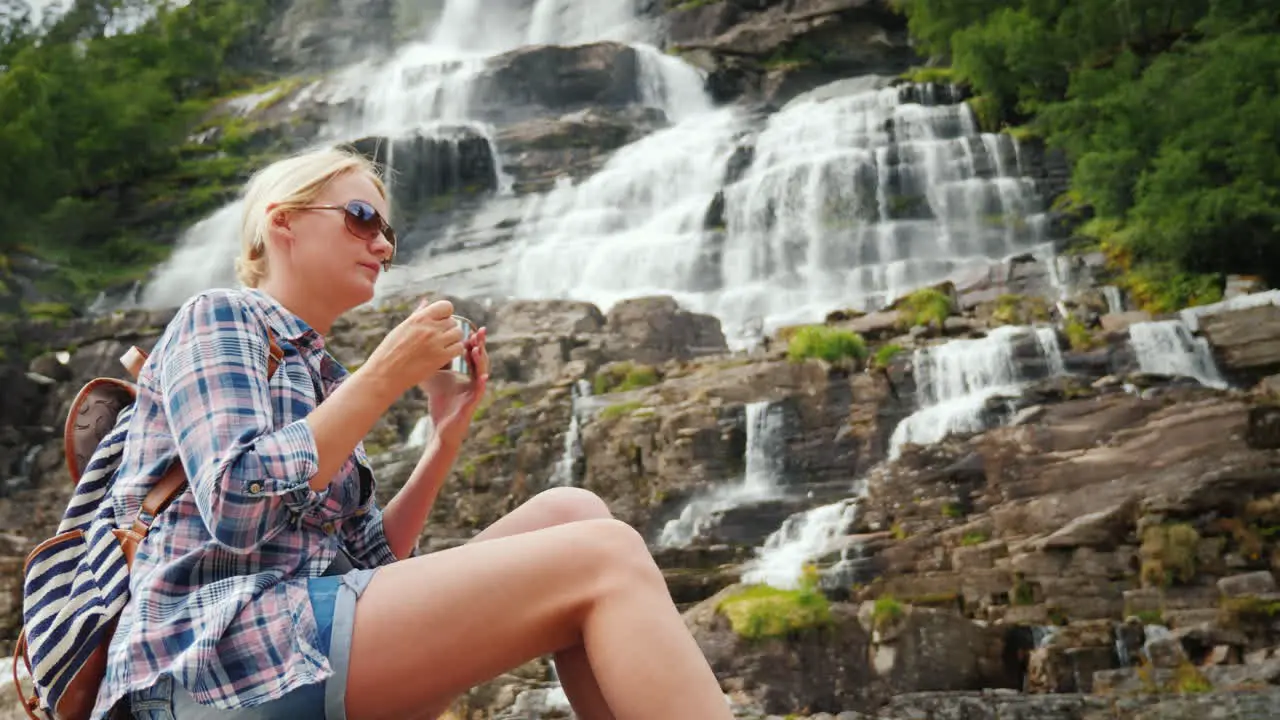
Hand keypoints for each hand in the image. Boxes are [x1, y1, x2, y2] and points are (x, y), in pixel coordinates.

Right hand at [365, 298, 464, 393]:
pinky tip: (446, 354)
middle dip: (448, 329)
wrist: (385, 373)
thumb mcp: (402, 327)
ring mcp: (436, 342)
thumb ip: (417, 314)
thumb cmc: (390, 351)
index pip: (446, 306)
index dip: (446, 314)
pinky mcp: (440, 357)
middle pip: (453, 321)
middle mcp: (429, 328)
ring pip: (459, 333)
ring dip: (454, 340)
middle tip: (440, 339)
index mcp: (419, 318)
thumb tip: (425, 301)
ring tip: (443, 346)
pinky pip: (459, 348)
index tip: (440, 322)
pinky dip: (455, 351)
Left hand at [420, 326, 489, 448]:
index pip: (472, 354)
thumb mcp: (433, 377)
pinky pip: (480, 392)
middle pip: (481, 359)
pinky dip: (482, 384)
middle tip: (480, 331)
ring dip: (481, 361)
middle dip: (481, 345)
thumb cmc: (440, 402)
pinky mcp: (473, 404)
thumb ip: (430, 362)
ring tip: (477, 349)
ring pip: (482, 372)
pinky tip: (483, 376)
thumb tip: (416, 346)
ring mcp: (475, 392)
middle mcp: (474, 381)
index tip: (469, 328)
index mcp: (467, 374)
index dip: (472, 342)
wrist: (441, 426)